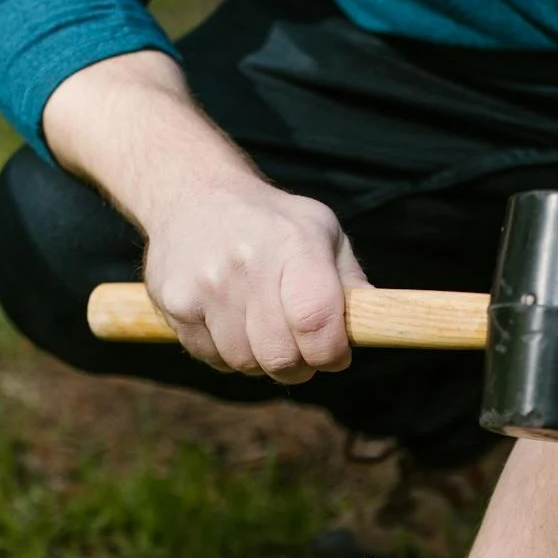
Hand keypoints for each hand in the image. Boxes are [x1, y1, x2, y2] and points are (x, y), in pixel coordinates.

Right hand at [42, 50, 366, 385]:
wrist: (191, 193)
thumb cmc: (273, 222)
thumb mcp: (321, 232)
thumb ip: (350, 281)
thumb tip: (382, 325)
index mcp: (293, 244)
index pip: (317, 323)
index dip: (330, 353)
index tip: (334, 353)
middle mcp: (247, 263)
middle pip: (281, 357)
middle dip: (298, 364)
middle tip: (298, 347)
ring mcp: (206, 284)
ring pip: (245, 363)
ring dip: (260, 359)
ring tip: (261, 327)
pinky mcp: (175, 302)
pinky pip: (211, 357)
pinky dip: (225, 352)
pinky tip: (228, 320)